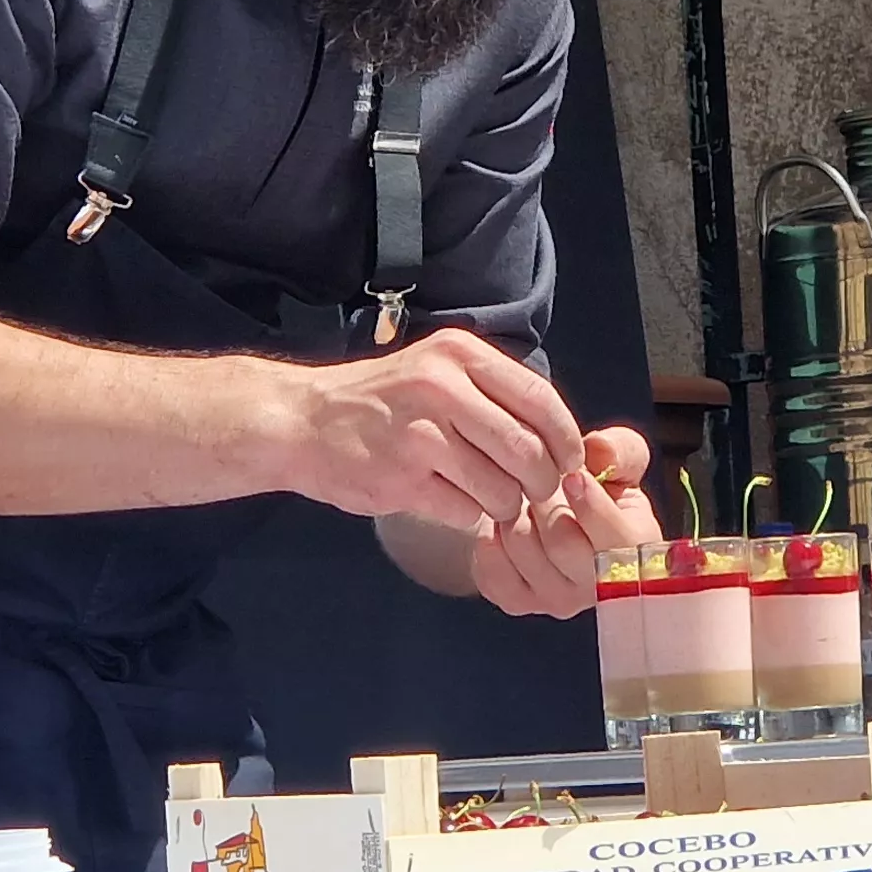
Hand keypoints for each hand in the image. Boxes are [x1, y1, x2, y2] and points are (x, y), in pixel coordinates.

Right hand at [277, 329, 585, 532]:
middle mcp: (443, 388)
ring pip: (501, 489)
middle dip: (543, 483)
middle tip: (536, 494)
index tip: (569, 463)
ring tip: (489, 500)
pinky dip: (467, 516)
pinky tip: (449, 503)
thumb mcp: (437, 369)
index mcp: (460, 356)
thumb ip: (493, 392)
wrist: (301, 421)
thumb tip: (559, 435)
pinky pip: (464, 512)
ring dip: (505, 506)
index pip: (542, 401)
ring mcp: (420, 434)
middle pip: (528, 451)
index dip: (566, 440)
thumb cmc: (381, 400)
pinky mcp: (401, 479)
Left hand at [464, 427, 660, 617]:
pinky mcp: (519, 603)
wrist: (564, 514)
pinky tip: (504, 525)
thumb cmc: (598, 488)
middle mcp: (599, 588)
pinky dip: (491, 537)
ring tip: (523, 502)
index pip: (615, 540)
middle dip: (544, 501)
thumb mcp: (622, 459)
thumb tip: (599, 451)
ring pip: (522, 548)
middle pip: (562, 543)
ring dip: (515, 514)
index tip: (572, 477)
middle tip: (538, 483)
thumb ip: (620, 449)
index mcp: (636, 553)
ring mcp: (558, 600)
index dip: (591, 506)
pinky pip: (492, 569)